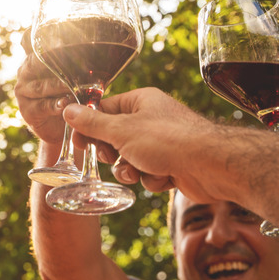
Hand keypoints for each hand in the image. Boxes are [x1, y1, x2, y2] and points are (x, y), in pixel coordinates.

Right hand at [15, 30, 72, 143]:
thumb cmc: (71, 94)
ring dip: (59, 86)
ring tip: (76, 88)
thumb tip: (106, 46)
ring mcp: (24, 90)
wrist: (62, 127)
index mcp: (35, 57)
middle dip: (56, 62)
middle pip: (36, 61)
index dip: (41, 36)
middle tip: (76, 62)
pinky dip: (56, 105)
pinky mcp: (27, 111)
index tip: (59, 37)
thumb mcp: (75, 74)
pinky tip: (66, 104)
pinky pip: (42, 106)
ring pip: (41, 86)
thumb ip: (78, 61)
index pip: (30, 39)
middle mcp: (26, 71)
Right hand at [63, 87, 218, 202]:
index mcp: (140, 101)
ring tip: (140, 170)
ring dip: (131, 169)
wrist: (210, 166)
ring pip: (129, 159)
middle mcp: (151, 118)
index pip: (104, 110)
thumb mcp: (121, 131)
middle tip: (114, 156)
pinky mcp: (171, 163)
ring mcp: (162, 142)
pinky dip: (151, 178)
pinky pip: (147, 172)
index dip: (89, 127)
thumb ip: (92, 123)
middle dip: (113, 153)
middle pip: (115, 137)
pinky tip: (164, 176)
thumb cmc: (168, 141)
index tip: (79, 143)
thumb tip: (69, 111)